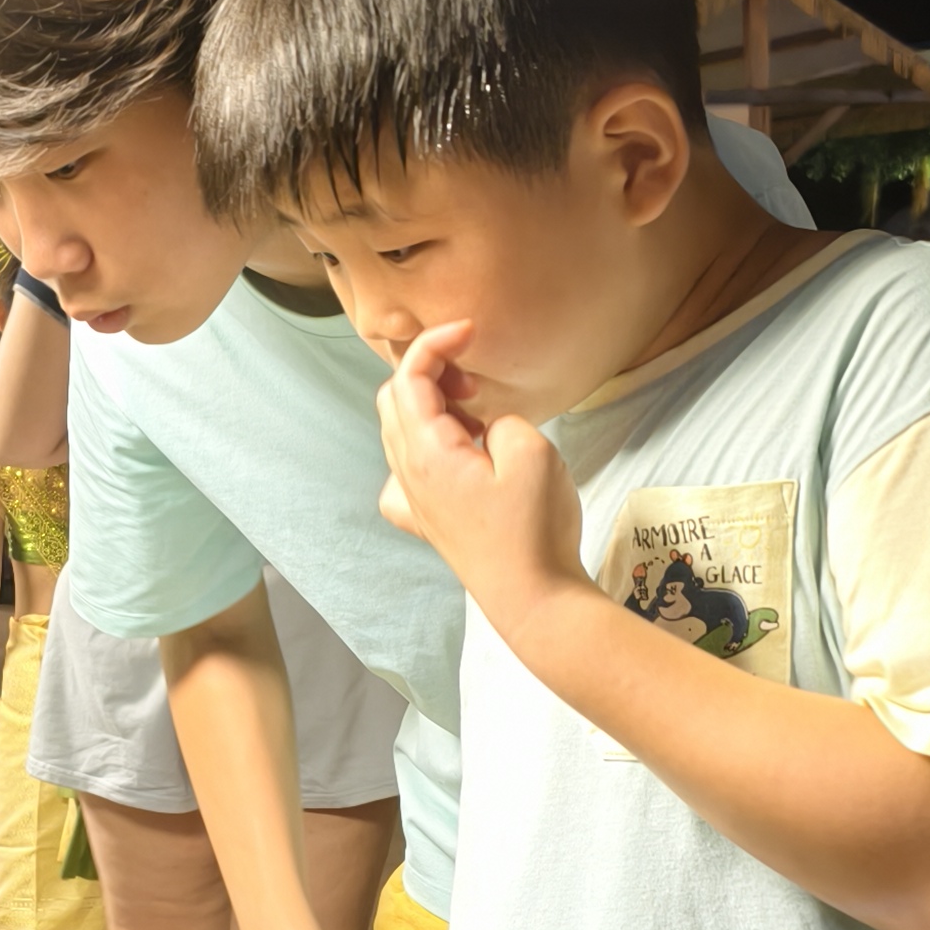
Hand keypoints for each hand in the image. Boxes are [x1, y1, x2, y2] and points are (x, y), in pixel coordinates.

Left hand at [376, 327, 581, 616]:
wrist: (534, 599)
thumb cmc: (533, 530)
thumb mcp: (531, 451)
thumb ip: (500, 419)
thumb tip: (486, 425)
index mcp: (426, 452)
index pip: (409, 377)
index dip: (436, 342)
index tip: (471, 331)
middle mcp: (407, 475)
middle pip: (394, 399)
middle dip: (432, 373)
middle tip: (477, 382)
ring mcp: (413, 501)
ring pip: (399, 431)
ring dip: (432, 408)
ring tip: (478, 418)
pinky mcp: (426, 521)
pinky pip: (404, 473)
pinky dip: (425, 449)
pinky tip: (458, 460)